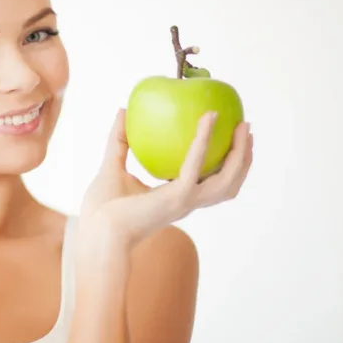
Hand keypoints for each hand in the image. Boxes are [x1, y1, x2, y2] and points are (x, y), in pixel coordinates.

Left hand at [80, 109, 252, 249]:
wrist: (97, 232)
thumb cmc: (101, 208)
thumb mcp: (112, 166)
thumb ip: (119, 140)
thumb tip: (122, 111)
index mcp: (176, 197)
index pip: (211, 183)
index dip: (227, 165)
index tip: (231, 139)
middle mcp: (187, 201)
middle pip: (229, 183)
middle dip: (243, 159)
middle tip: (245, 129)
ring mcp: (185, 201)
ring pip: (226, 179)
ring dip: (239, 153)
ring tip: (240, 126)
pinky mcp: (176, 197)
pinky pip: (196, 166)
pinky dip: (204, 141)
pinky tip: (207, 119)